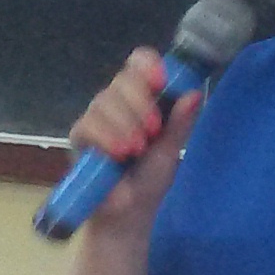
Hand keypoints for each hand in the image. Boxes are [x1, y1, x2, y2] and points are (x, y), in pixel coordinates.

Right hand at [66, 48, 205, 236]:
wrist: (127, 212)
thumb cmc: (150, 179)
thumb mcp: (172, 150)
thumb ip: (181, 123)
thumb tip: (194, 93)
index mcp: (144, 98)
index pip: (138, 63)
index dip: (147, 65)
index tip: (161, 81)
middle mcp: (118, 102)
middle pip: (122, 79)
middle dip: (140, 103)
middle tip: (154, 131)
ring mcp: (96, 118)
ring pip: (104, 101)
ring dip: (125, 124)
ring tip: (137, 150)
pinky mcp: (80, 136)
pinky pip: (88, 124)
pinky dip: (106, 136)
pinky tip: (119, 153)